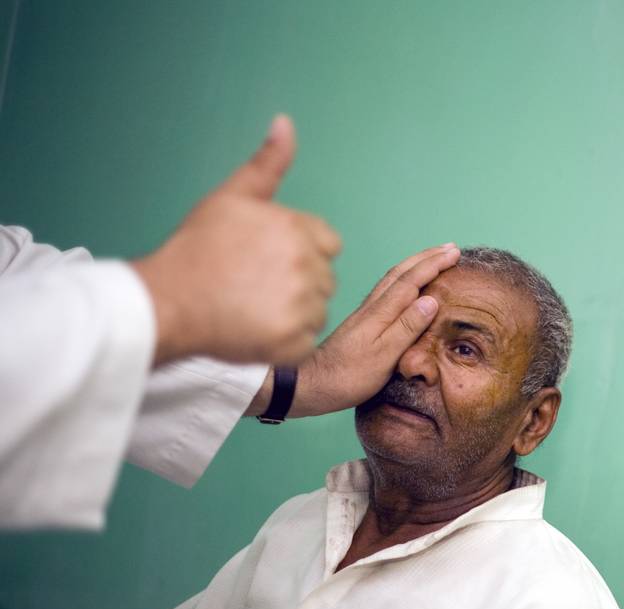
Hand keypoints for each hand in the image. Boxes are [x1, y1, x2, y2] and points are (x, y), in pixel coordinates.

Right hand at [133, 115, 340, 366]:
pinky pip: (306, 341)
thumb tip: (285, 122)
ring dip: (294, 312)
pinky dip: (285, 340)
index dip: (300, 252)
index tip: (267, 260)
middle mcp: (306, 266)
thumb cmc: (196, 249)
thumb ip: (267, 164)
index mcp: (299, 230)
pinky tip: (254, 329)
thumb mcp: (232, 198)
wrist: (167, 302)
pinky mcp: (295, 342)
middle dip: (298, 281)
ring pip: (317, 310)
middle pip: (324, 278)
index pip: (328, 244)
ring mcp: (303, 306)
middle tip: (253, 285)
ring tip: (251, 306)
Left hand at [247, 244, 459, 418]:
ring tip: (433, 257)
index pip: (412, 281)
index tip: (454, 253)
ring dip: (415, 264)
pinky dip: (403, 278)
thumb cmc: (348, 376)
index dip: (434, 265)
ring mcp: (366, 312)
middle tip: (450, 248)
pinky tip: (406, 283)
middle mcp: (372, 306)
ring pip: (393, 278)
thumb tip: (430, 299)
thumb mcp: (383, 356)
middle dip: (427, 257)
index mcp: (381, 313)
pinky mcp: (362, 321)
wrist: (310, 384)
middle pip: (402, 272)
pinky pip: (387, 289)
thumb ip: (407, 327)